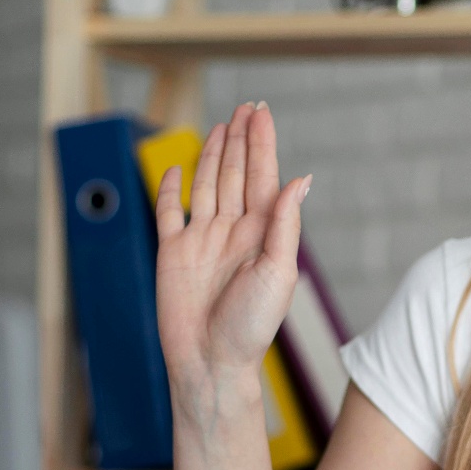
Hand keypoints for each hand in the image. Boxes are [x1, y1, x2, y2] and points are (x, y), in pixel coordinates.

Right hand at [154, 102, 311, 418]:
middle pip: (235, 173)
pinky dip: (172, 189)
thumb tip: (300, 180)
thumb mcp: (278, 274)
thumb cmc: (251, 328)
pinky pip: (170, 213)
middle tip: (246, 107)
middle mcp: (232, 231)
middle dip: (241, 140)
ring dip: (214, 155)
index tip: (261, 112)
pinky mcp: (172, 253)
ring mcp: (202, 240)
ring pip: (207, 184)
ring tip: (222, 126)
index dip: (262, 144)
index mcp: (261, 234)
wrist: (211, 362)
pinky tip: (177, 167)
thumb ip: (285, 225)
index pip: (262, 177)